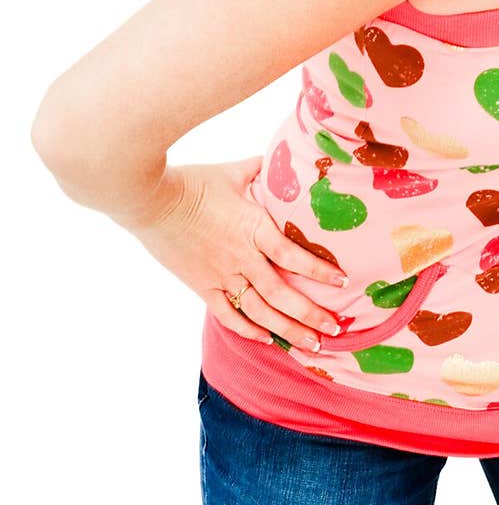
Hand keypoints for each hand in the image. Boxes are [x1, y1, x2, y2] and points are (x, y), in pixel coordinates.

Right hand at [127, 156, 348, 350]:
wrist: (149, 199)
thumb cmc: (193, 180)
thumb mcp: (234, 172)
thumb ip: (262, 170)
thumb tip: (285, 158)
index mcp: (253, 227)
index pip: (293, 256)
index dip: (319, 270)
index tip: (343, 280)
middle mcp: (241, 257)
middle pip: (282, 295)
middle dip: (312, 315)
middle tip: (336, 330)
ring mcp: (221, 275)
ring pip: (259, 312)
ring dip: (287, 331)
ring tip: (312, 345)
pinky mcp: (202, 286)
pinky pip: (228, 315)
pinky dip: (248, 330)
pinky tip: (267, 340)